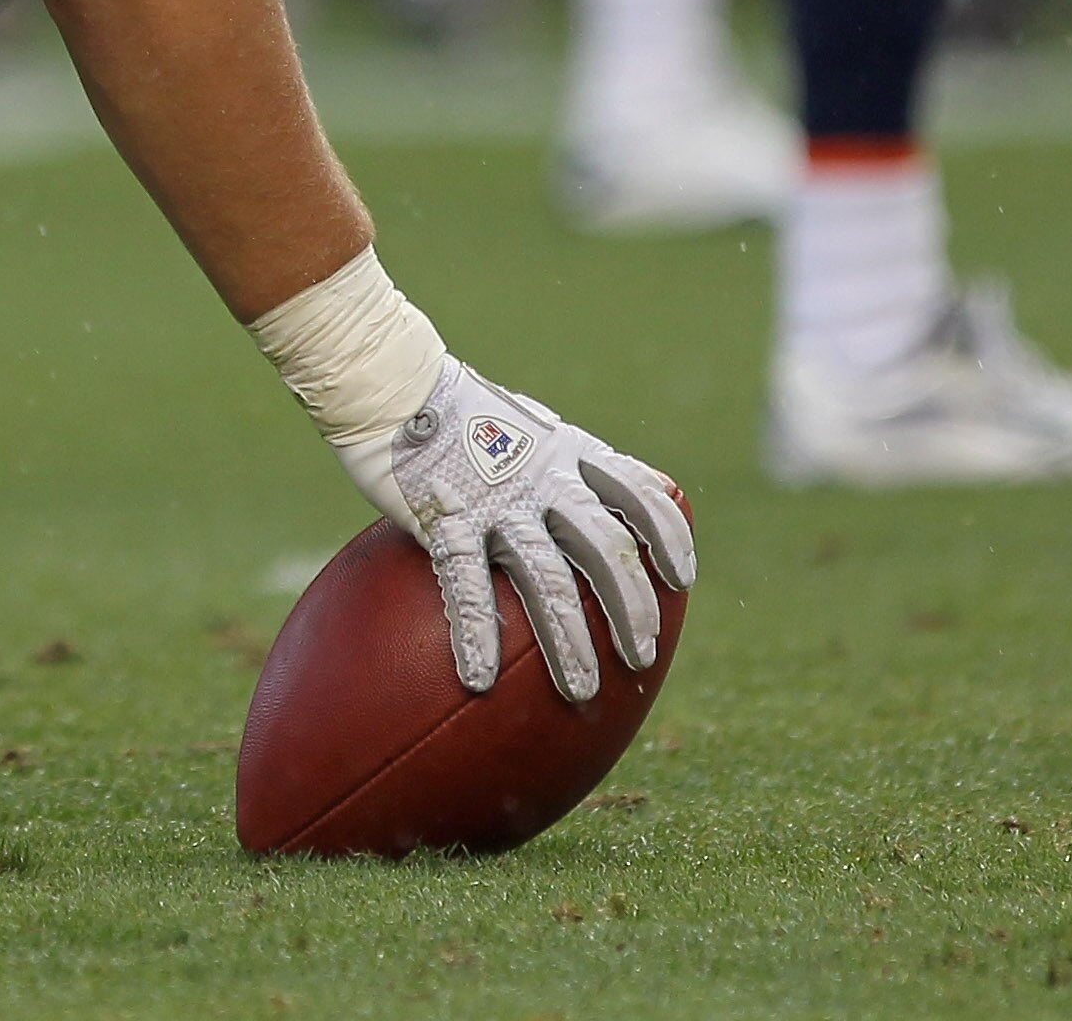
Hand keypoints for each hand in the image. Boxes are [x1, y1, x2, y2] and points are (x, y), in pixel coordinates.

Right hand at [336, 357, 694, 705]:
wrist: (389, 380)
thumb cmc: (455, 405)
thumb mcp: (531, 421)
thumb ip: (574, 457)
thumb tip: (634, 481)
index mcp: (566, 452)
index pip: (638, 493)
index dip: (666, 537)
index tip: (682, 579)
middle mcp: (543, 478)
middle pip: (606, 550)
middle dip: (632, 609)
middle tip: (640, 657)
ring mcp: (497, 500)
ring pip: (548, 580)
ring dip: (570, 640)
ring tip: (582, 690)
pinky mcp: (448, 518)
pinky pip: (466, 586)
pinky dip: (476, 633)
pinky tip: (478, 677)